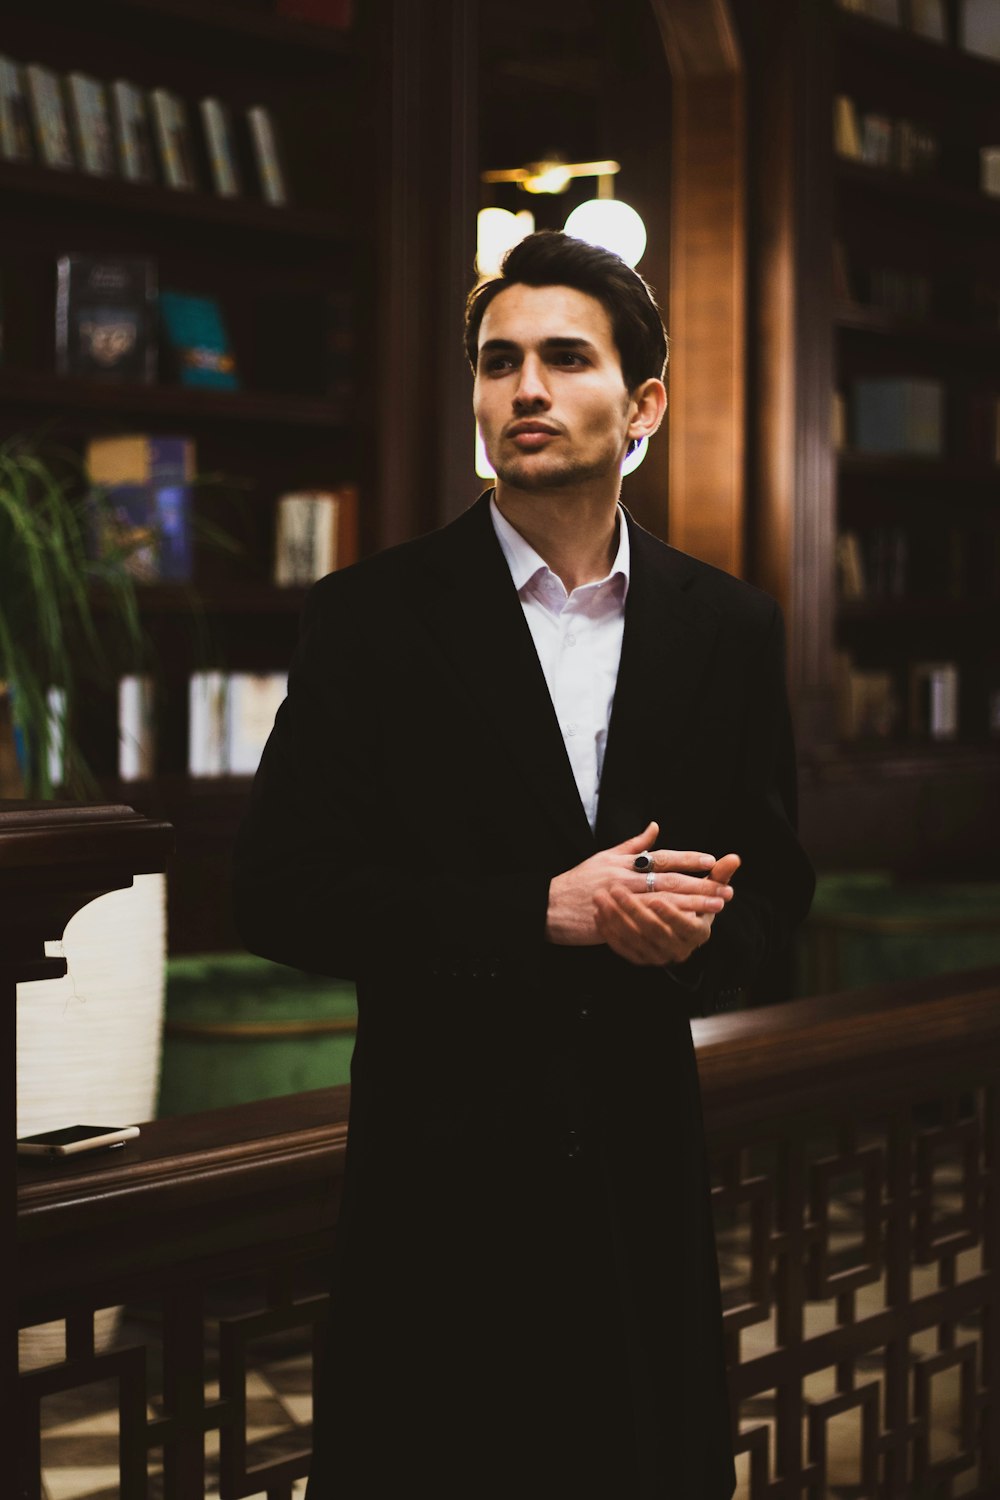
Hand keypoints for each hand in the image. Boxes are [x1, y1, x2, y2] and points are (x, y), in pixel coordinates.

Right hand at [545, 821, 733, 947]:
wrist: (549, 906)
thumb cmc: (576, 882)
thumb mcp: (603, 856)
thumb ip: (633, 845)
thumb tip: (655, 827)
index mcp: (624, 862)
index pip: (662, 857)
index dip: (687, 859)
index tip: (711, 861)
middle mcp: (625, 877)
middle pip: (670, 880)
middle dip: (700, 884)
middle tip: (725, 889)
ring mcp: (621, 900)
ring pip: (664, 901)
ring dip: (693, 903)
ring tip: (716, 906)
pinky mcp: (617, 921)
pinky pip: (648, 921)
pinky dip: (670, 922)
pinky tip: (687, 925)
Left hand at [593, 850, 740, 965]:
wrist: (676, 930)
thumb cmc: (694, 904)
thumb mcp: (709, 891)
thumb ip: (720, 875)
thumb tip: (735, 857)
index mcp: (698, 932)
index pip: (685, 924)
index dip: (671, 912)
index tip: (655, 897)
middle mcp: (679, 949)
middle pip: (656, 931)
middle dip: (635, 910)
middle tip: (617, 890)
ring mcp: (658, 956)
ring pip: (636, 940)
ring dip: (617, 918)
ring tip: (602, 898)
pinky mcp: (640, 958)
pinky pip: (622, 948)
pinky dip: (610, 932)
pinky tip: (599, 914)